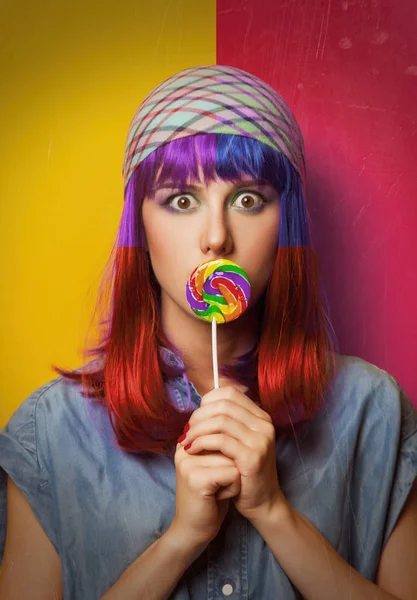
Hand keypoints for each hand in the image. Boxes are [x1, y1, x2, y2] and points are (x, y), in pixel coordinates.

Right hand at [172, 439, 240, 545]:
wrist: (194, 529)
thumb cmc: (209, 496)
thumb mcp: (213, 464)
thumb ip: (219, 444)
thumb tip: (237, 424)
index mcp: (187, 441)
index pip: (221, 431)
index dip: (229, 453)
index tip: (216, 472)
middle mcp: (185, 448)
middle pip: (228, 443)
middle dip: (233, 465)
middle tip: (218, 483)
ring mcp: (189, 462)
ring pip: (233, 458)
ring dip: (234, 476)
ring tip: (218, 489)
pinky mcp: (197, 478)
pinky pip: (233, 474)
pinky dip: (234, 488)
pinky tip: (219, 497)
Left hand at [179, 386, 286, 522]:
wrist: (263, 502)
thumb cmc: (244, 471)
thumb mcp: (239, 441)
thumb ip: (227, 422)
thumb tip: (202, 404)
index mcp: (260, 417)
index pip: (229, 393)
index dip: (208, 401)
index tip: (195, 418)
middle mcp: (264, 424)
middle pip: (223, 405)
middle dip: (199, 416)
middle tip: (187, 430)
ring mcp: (260, 440)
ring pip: (220, 421)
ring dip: (197, 430)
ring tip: (186, 441)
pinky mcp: (252, 456)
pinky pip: (221, 441)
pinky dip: (201, 442)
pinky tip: (191, 450)